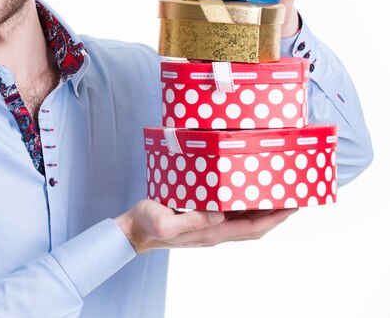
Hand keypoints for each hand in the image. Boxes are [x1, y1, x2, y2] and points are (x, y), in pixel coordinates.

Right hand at [115, 199, 295, 253]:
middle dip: (276, 215)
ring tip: (276, 194)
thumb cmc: (148, 223)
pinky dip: (246, 207)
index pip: (251, 229)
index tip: (292, 206)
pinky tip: (245, 195)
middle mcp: (214, 232)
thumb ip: (192, 220)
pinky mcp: (202, 221)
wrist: (135, 230)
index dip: (274, 219)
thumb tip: (219, 214)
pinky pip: (232, 216)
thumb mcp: (166, 220)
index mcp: (210, 233)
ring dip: (263, 211)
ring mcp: (209, 228)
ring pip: (245, 222)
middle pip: (254, 227)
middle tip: (293, 197)